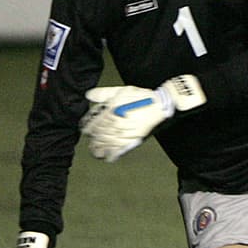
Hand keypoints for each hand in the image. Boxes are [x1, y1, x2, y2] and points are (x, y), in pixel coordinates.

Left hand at [81, 74, 204, 161]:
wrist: (160, 104)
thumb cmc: (141, 97)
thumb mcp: (122, 90)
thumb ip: (104, 93)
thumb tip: (89, 95)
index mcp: (111, 111)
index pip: (92, 124)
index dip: (87, 128)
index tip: (87, 130)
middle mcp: (115, 123)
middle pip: (98, 135)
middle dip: (93, 139)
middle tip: (92, 141)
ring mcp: (124, 132)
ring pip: (106, 144)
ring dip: (99, 149)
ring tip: (96, 151)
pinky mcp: (133, 139)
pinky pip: (119, 150)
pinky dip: (111, 155)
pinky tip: (107, 157)